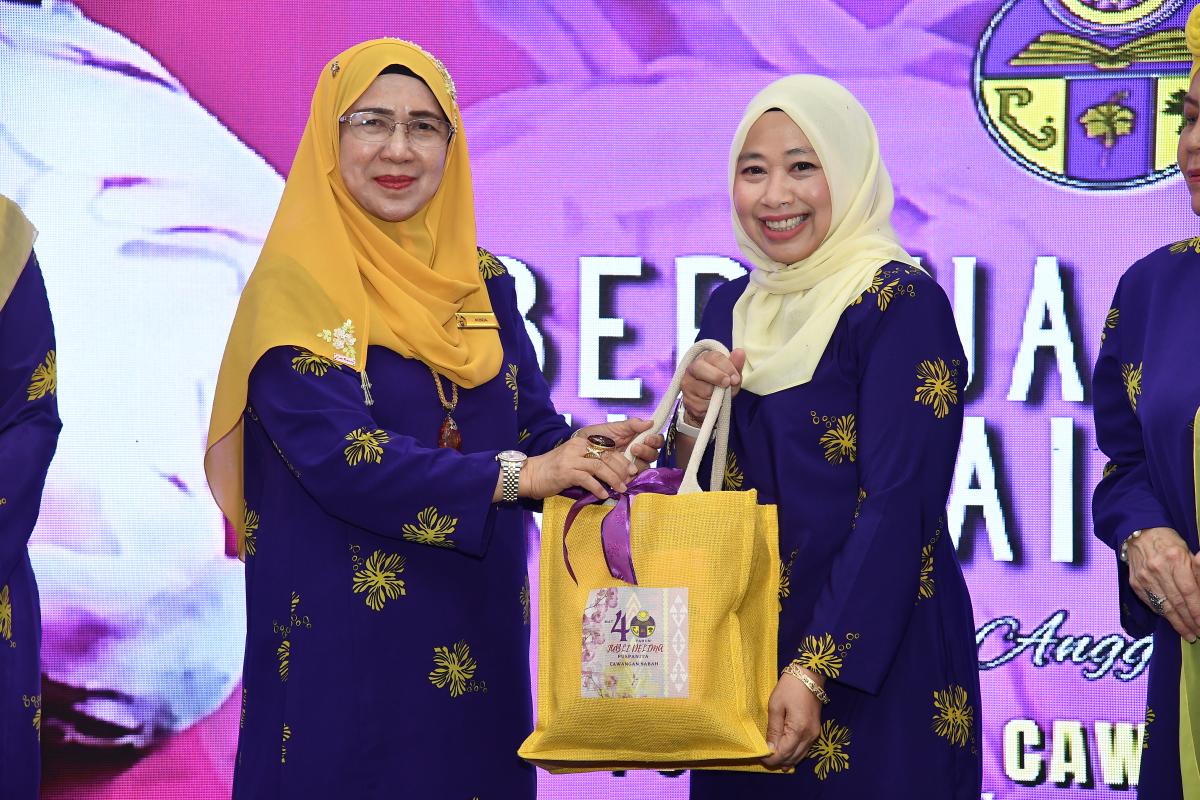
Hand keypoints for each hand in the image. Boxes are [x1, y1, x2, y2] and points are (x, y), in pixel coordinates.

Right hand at [519, 435, 636, 500]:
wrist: (531, 475)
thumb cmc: (555, 470)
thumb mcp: (574, 459)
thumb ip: (591, 461)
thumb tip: (614, 471)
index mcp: (582, 442)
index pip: (608, 447)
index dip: (622, 459)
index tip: (632, 469)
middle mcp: (577, 447)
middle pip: (606, 456)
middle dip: (621, 469)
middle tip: (630, 480)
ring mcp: (571, 459)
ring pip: (599, 467)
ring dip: (613, 479)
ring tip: (621, 489)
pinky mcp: (566, 472)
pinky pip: (587, 480)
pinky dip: (598, 488)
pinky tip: (604, 495)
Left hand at [575, 417, 663, 471]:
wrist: (583, 447)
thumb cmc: (600, 435)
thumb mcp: (615, 427)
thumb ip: (632, 425)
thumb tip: (650, 422)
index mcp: (640, 439)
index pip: (656, 441)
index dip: (655, 440)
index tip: (647, 438)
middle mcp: (640, 453)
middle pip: (653, 455)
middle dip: (646, 451)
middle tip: (634, 447)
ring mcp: (633, 465)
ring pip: (645, 467)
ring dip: (639, 462)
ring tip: (628, 457)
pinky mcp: (625, 476)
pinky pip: (634, 478)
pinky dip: (631, 475)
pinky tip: (625, 472)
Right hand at [680, 349, 745, 429]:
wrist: (709, 405)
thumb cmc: (721, 385)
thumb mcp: (731, 376)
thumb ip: (736, 365)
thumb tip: (740, 352)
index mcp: (705, 358)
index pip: (714, 357)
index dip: (726, 366)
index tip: (736, 378)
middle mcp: (692, 369)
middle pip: (699, 368)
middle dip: (716, 376)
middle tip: (727, 383)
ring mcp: (688, 384)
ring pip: (701, 388)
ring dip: (715, 394)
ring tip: (720, 396)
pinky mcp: (687, 400)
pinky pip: (701, 403)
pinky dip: (710, 405)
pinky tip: (713, 403)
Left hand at [761, 667, 822, 770]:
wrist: (809, 675)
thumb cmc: (790, 687)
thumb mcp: (776, 706)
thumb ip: (773, 729)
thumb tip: (770, 749)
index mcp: (798, 730)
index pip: (784, 753)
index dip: (771, 758)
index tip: (760, 756)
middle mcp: (810, 736)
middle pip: (793, 758)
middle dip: (778, 761)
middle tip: (763, 757)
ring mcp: (815, 734)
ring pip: (800, 756)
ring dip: (787, 759)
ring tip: (772, 758)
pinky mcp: (815, 730)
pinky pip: (805, 749)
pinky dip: (795, 753)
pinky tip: (786, 753)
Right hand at [1126, 526, 1199, 640]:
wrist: (1138, 533)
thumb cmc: (1168, 541)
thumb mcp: (1187, 551)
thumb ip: (1196, 572)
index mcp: (1175, 559)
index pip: (1189, 591)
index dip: (1197, 610)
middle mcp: (1158, 569)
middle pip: (1177, 602)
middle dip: (1189, 621)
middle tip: (1198, 633)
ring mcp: (1144, 577)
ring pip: (1163, 606)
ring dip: (1178, 622)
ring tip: (1188, 633)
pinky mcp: (1135, 583)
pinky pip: (1152, 603)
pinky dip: (1163, 614)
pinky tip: (1172, 620)